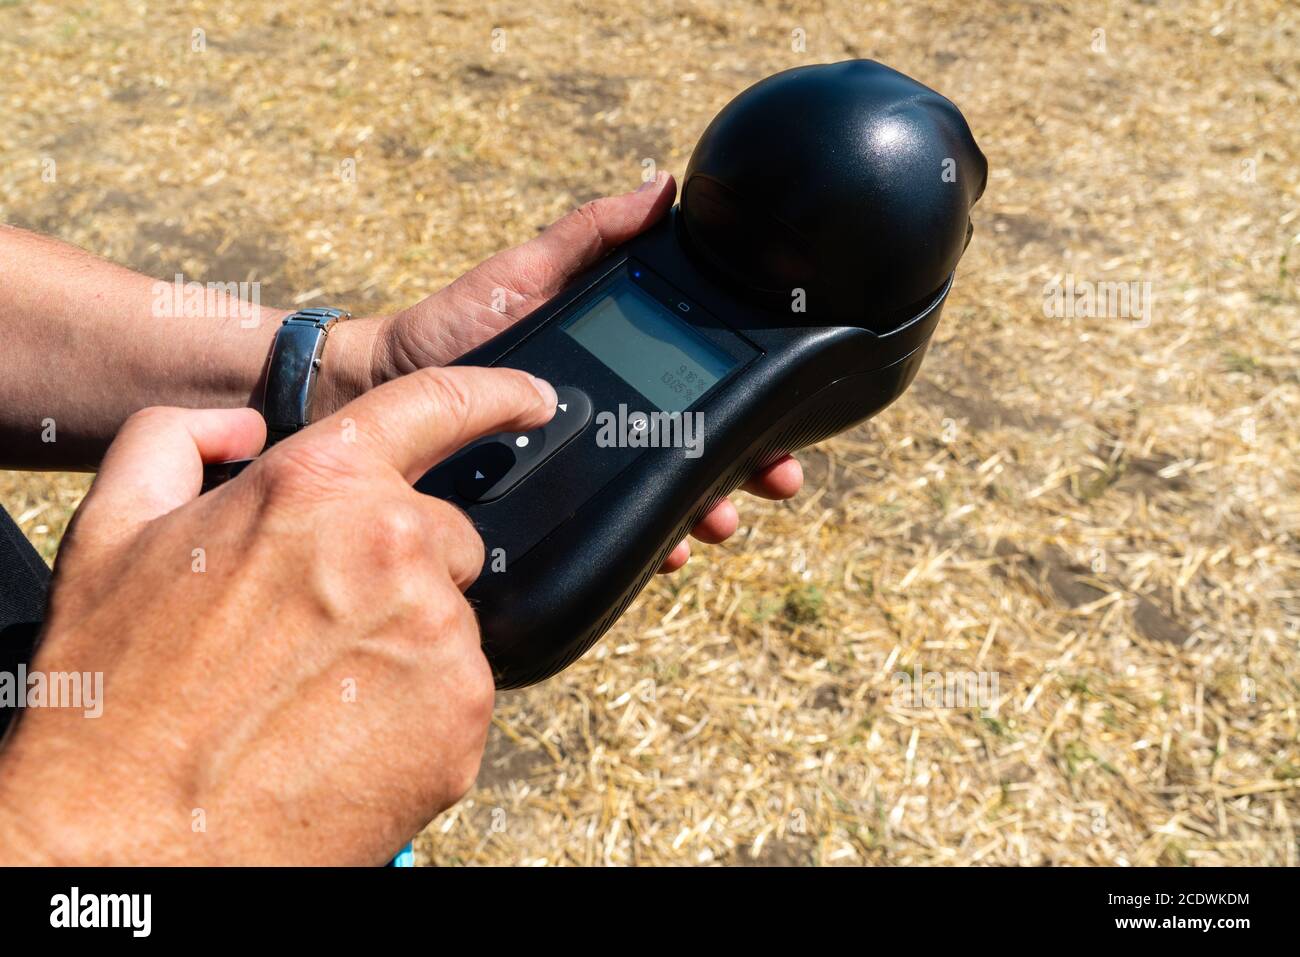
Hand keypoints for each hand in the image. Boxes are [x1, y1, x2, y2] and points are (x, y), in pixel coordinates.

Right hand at [0, 366, 557, 864]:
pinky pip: (460, 687)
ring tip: (314, 691)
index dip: (494, 394)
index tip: (531, 400)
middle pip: (443, 535)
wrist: (130, 838)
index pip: (437, 405)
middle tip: (316, 625)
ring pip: (449, 616)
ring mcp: (439, 635)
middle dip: (396, 565)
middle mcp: (393, 547)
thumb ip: (178, 441)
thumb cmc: (116, 693)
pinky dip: (418, 706)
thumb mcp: (111, 531)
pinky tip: (346, 732)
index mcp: (318, 486)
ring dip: (402, 640)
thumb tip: (244, 426)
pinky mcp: (464, 713)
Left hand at [322, 173, 802, 569]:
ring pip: (666, 500)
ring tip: (714, 522)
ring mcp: (587, 472)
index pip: (702, 392)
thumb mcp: (524, 273)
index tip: (786, 424)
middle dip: (746, 471)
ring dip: (704, 513)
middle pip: (702, 452)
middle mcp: (614, 424)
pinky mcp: (553, 511)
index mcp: (621, 370)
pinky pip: (612, 534)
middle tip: (771, 479)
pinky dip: (647, 544)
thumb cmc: (451, 329)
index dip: (753, 410)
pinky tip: (663, 550)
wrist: (379, 392)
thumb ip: (590, 234)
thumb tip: (662, 187)